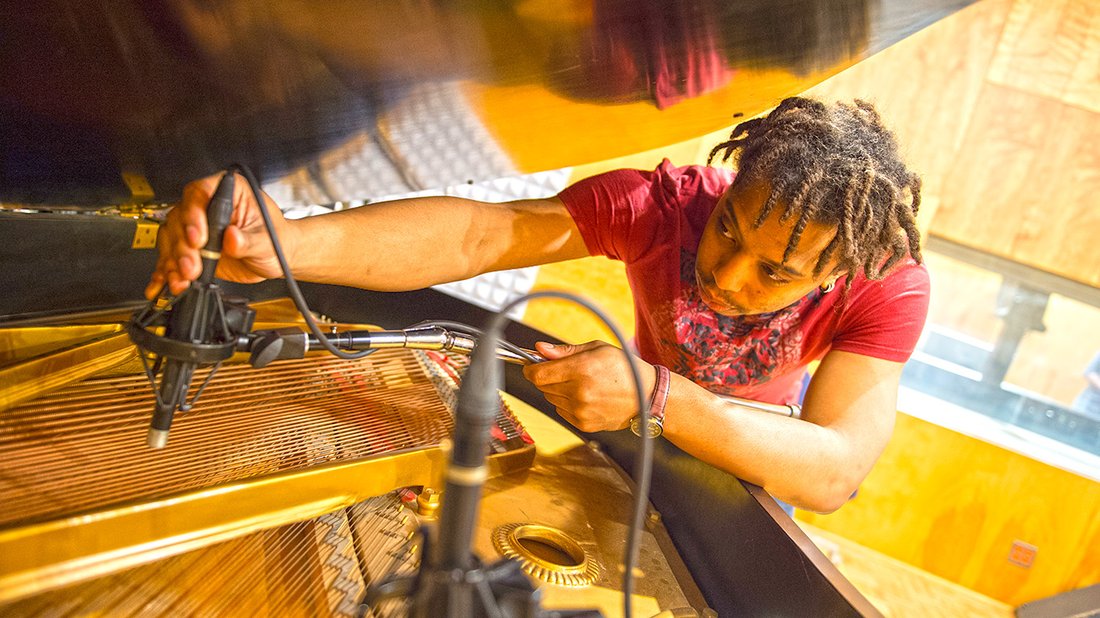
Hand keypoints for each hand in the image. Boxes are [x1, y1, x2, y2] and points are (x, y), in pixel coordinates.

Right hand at [145, 173, 294, 298]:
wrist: (275, 258)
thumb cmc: (276, 239)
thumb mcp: (267, 240)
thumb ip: (249, 240)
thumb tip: (232, 238)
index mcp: (230, 192)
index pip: (201, 193)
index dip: (194, 214)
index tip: (198, 237)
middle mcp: (208, 205)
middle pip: (181, 218)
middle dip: (183, 246)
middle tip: (191, 266)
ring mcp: (196, 226)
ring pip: (171, 238)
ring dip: (174, 261)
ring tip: (183, 279)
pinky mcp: (191, 248)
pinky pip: (171, 256)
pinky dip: (167, 271)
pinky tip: (166, 283)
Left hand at [523, 341, 655, 432]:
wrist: (646, 395)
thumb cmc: (624, 368)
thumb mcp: (596, 349)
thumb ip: (565, 351)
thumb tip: (540, 349)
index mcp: (581, 370)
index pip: (538, 374)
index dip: (531, 368)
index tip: (532, 364)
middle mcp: (579, 393)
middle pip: (542, 386)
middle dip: (547, 376)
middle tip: (563, 370)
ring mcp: (581, 411)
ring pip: (551, 399)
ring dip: (557, 390)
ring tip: (579, 383)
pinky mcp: (583, 424)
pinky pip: (561, 411)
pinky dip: (566, 403)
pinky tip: (585, 396)